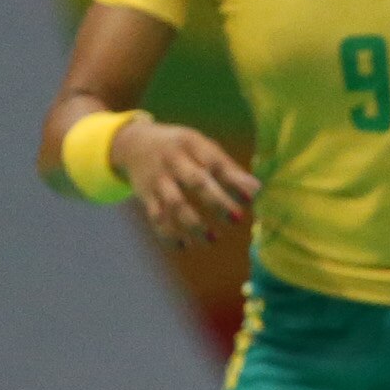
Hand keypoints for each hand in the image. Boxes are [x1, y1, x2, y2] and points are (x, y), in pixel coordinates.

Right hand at [111, 118, 258, 247]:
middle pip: (195, 181)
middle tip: (236, 219)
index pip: (215, 162)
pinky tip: (184, 246)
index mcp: (192, 144)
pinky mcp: (145, 195)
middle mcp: (173, 160)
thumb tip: (257, 189)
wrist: (132, 143)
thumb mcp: (202, 147)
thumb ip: (228, 168)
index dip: (234, 180)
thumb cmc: (181, 148)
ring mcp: (157, 179)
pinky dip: (168, 234)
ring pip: (174, 203)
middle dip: (216, 202)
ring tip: (212, 239)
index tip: (252, 198)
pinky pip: (155, 217)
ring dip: (193, 224)